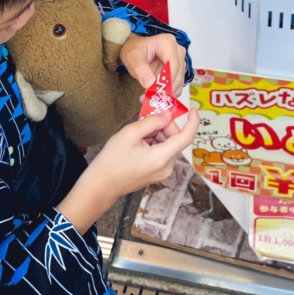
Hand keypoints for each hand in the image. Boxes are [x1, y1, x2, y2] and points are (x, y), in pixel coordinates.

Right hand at [57, 109, 199, 233]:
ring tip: (137, 131)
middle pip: (174, 138)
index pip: (186, 138)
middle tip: (146, 115)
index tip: (193, 110)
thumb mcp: (130, 133)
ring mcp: (162, 172)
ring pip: (167, 144)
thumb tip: (167, 115)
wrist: (101, 184)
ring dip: (156, 133)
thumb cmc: (112, 159)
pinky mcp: (157, 172)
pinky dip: (153, 142)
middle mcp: (166, 167)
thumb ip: (152, 121)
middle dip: (163, 125)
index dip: (192, 122)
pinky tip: (138, 141)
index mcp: (161, 158)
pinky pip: (161, 151)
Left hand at [120, 33, 187, 96]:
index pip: (173, 64)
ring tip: (149, 97)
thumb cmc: (133, 50)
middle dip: (165, 88)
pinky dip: (167, 93)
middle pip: (177, 74)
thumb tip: (150, 84)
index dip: (167, 80)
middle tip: (149, 97)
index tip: (156, 91)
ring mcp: (180, 61)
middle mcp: (178, 51)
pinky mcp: (178, 72)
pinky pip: (177, 86)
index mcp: (168, 43)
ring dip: (165, 92)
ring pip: (178, 82)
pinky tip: (154, 94)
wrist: (135, 52)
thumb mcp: (132, 57)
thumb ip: (140, 69)